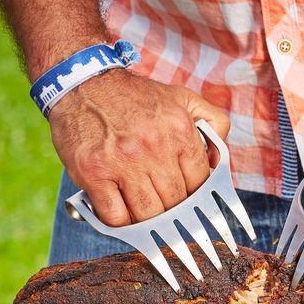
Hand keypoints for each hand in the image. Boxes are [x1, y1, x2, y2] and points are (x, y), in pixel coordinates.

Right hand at [49, 70, 231, 225]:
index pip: (200, 184)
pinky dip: (121, 222)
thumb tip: (221, 160)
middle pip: (176, 203)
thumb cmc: (134, 96)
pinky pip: (115, 217)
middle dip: (173, 210)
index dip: (195, 196)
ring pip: (148, 215)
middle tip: (164, 205)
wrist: (83, 82)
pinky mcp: (93, 174)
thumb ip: (212, 123)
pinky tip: (121, 210)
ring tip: (144, 209)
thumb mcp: (182, 97)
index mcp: (179, 131)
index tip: (188, 199)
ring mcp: (121, 162)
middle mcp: (153, 148)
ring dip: (149, 220)